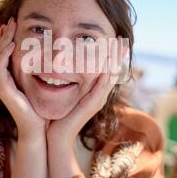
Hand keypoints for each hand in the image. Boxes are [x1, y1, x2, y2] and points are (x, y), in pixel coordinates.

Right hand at [0, 17, 45, 137]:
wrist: (41, 128)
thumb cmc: (45, 108)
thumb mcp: (46, 84)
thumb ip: (46, 70)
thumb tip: (58, 56)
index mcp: (12, 77)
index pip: (8, 52)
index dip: (11, 37)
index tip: (18, 23)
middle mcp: (4, 79)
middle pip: (2, 51)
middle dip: (7, 34)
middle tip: (12, 19)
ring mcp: (1, 83)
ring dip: (5, 40)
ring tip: (10, 26)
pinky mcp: (3, 88)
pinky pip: (0, 67)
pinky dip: (5, 55)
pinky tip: (12, 44)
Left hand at [46, 36, 123, 150]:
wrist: (57, 136)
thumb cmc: (58, 116)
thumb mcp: (64, 95)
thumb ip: (65, 83)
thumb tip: (57, 69)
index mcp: (93, 92)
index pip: (105, 71)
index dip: (109, 58)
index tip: (111, 42)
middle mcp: (98, 95)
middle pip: (112, 72)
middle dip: (115, 57)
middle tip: (119, 41)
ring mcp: (97, 100)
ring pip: (110, 78)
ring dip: (114, 63)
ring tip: (117, 48)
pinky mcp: (92, 105)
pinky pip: (101, 88)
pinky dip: (105, 77)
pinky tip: (106, 66)